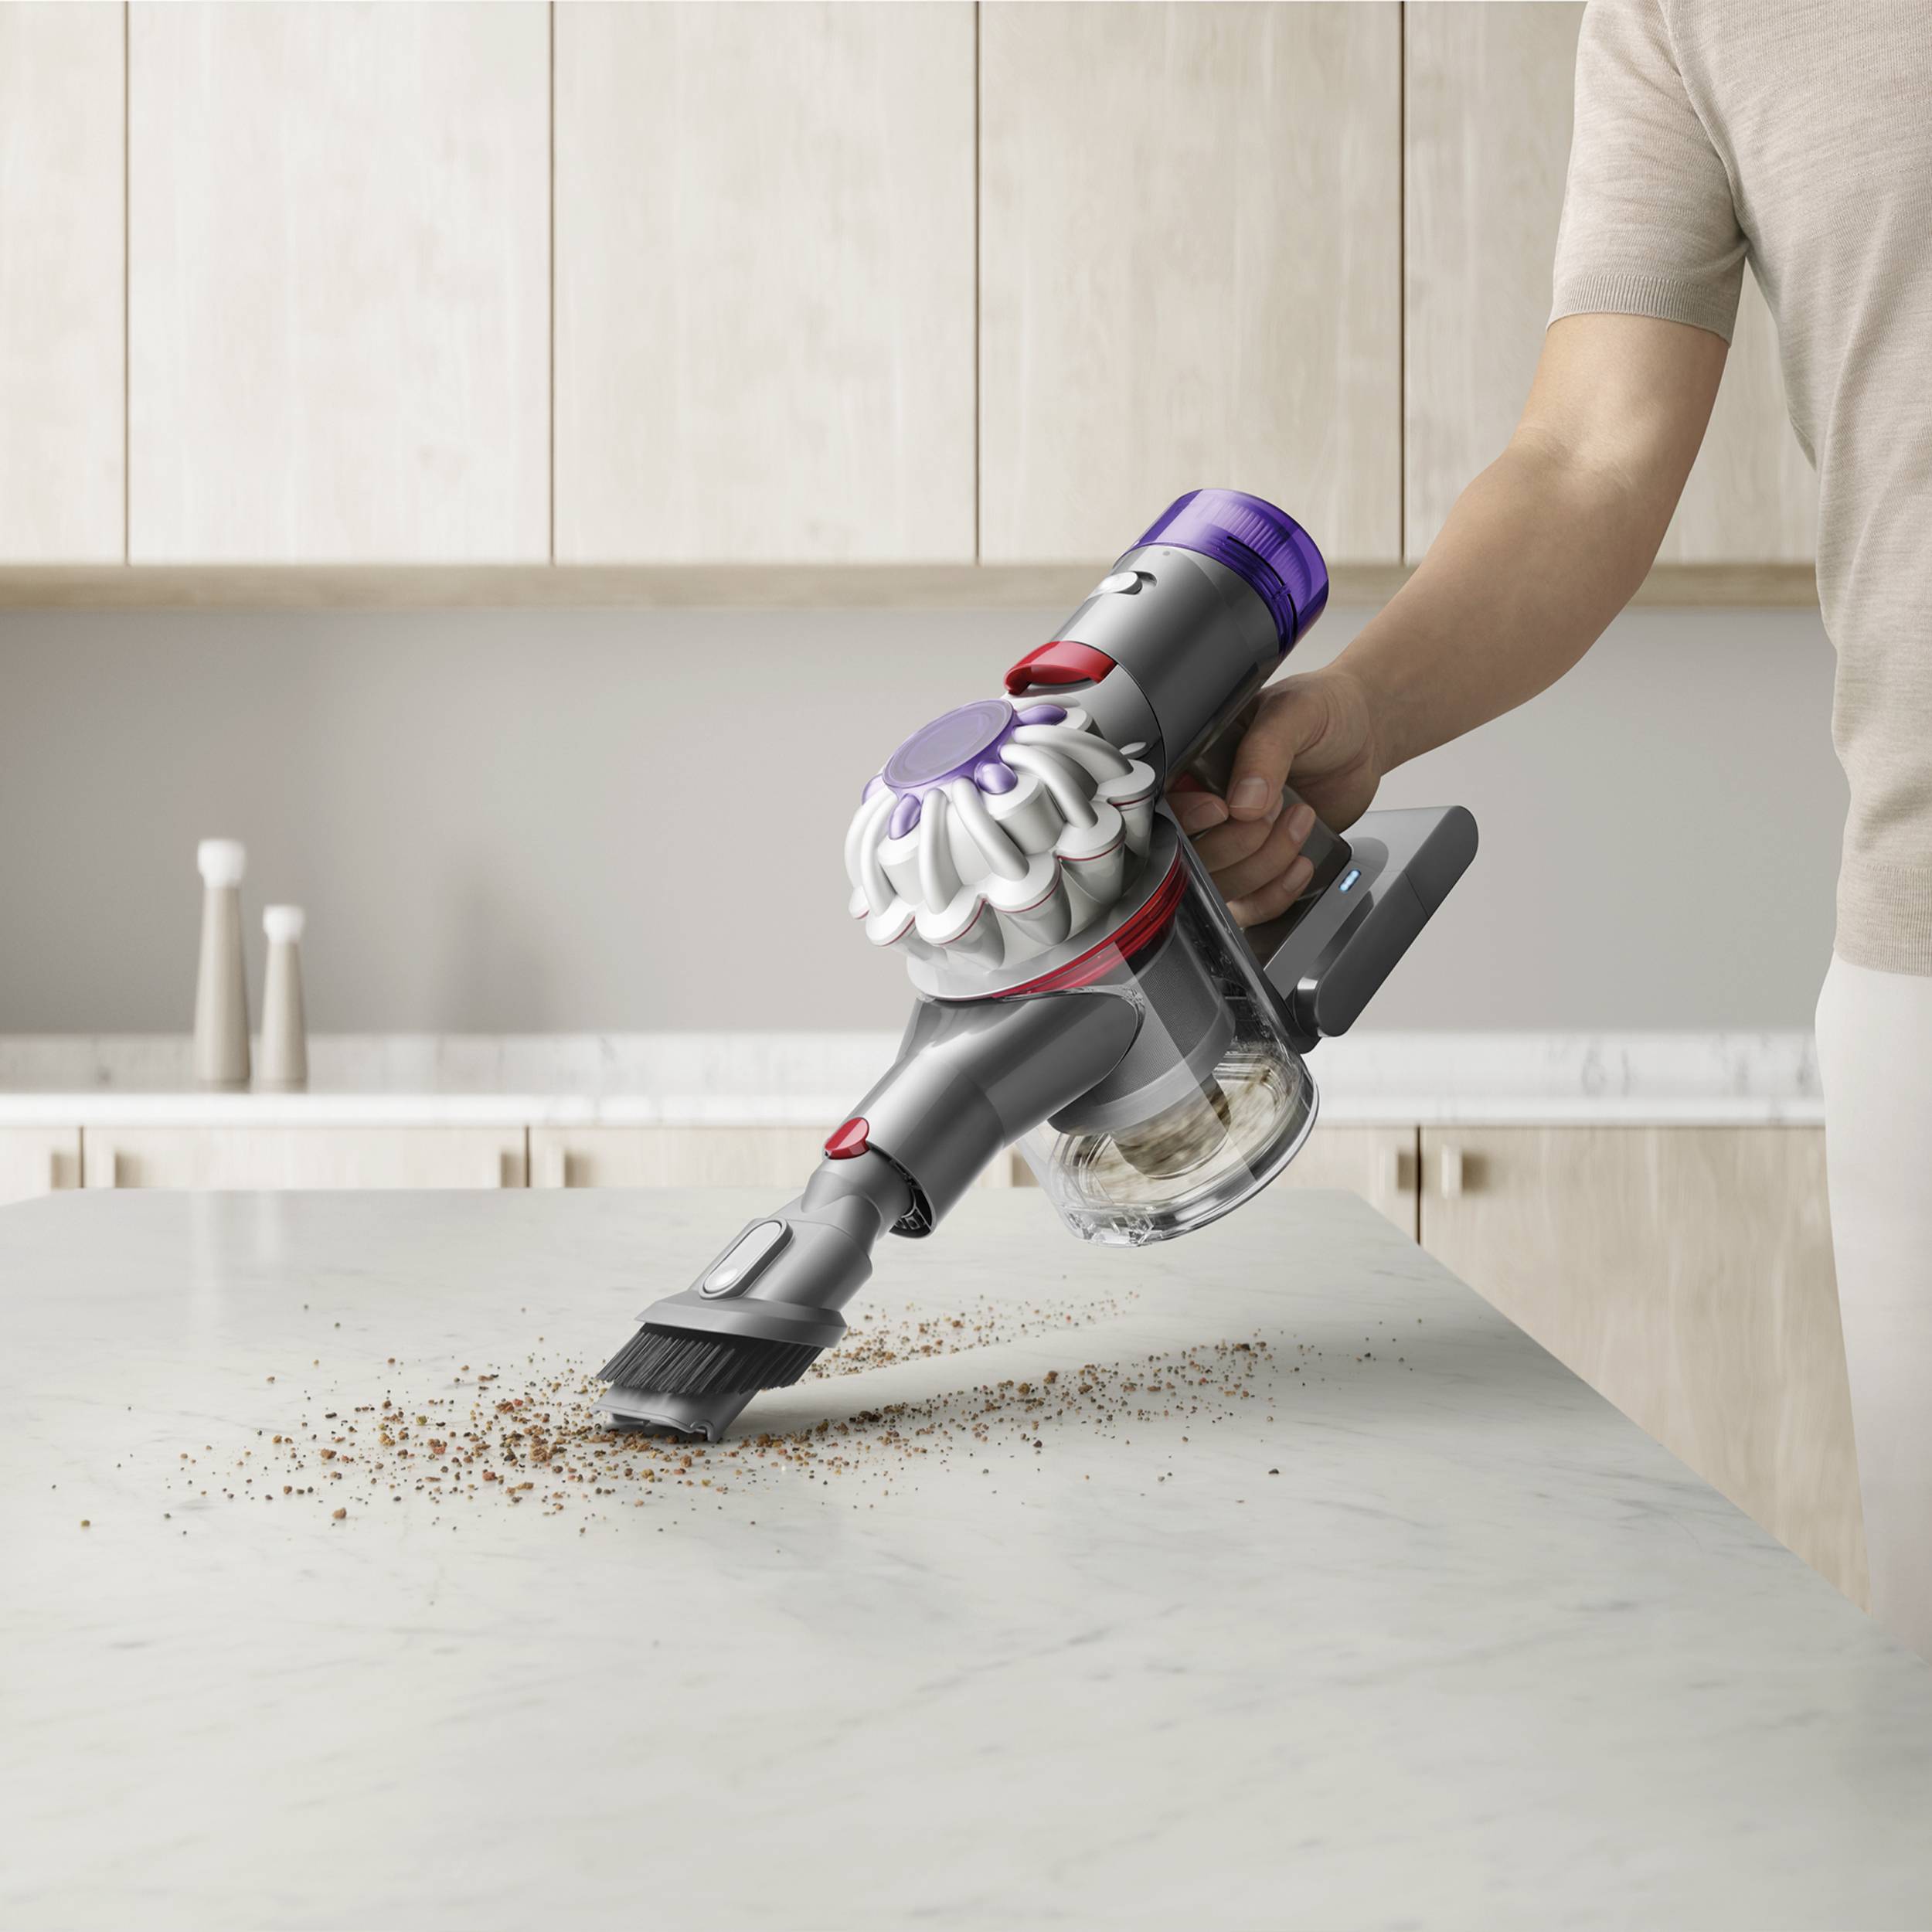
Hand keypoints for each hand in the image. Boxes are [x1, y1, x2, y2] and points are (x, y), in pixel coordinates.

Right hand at [1168, 668, 1383, 926]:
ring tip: (1301, 818)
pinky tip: (1301, 862)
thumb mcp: (1293, 714)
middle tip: (1278, 807)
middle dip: (1240, 841)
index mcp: (1196, 763)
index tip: (1224, 808)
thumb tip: (1243, 802)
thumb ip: (1266, 751)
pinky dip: (1275, 893)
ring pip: (1221, 885)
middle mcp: (1206, 805)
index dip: (1188, 818)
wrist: (1364, 734)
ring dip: (1265, 863)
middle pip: (1190, 855)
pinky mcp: (1260, 866)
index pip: (1165, 807)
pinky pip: (1250, 905)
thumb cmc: (1323, 711)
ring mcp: (1231, 840)